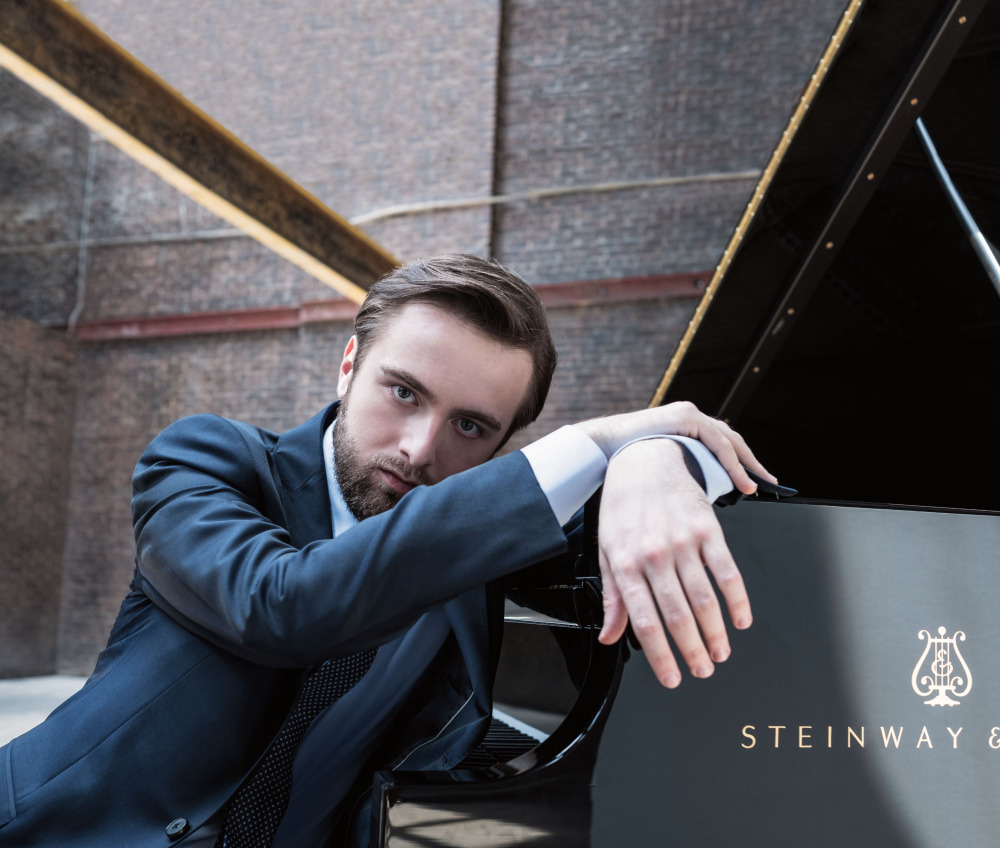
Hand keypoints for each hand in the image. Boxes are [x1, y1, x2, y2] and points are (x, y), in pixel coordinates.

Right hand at [574, 401, 775, 495]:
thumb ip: (677, 482)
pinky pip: (717, 442)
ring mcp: (688, 416)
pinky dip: (732, 463)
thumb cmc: (624, 464)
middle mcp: (689, 420)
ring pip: (728, 441)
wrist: (602, 447)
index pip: (720, 448)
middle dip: (750, 464)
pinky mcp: (685, 417)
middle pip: (730, 442)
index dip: (739, 466)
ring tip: (756, 486)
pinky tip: (741, 481)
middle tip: (768, 483)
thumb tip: (692, 505)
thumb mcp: (658, 475)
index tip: (754, 484)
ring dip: (746, 465)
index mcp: (684, 432)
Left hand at [596, 439, 751, 687]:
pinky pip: (727, 571)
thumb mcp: (607, 551)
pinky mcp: (708, 529)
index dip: (661, 656)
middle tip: (701, 671)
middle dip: (691, 651)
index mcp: (626, 563)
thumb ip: (612, 597)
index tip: (671, 678)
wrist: (645, 460)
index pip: (645, 621)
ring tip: (719, 654)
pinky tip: (740, 620)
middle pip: (678, 615)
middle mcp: (655, 554)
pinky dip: (738, 600)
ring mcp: (683, 541)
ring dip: (715, 633)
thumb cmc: (623, 507)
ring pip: (704, 599)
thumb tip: (610, 636)